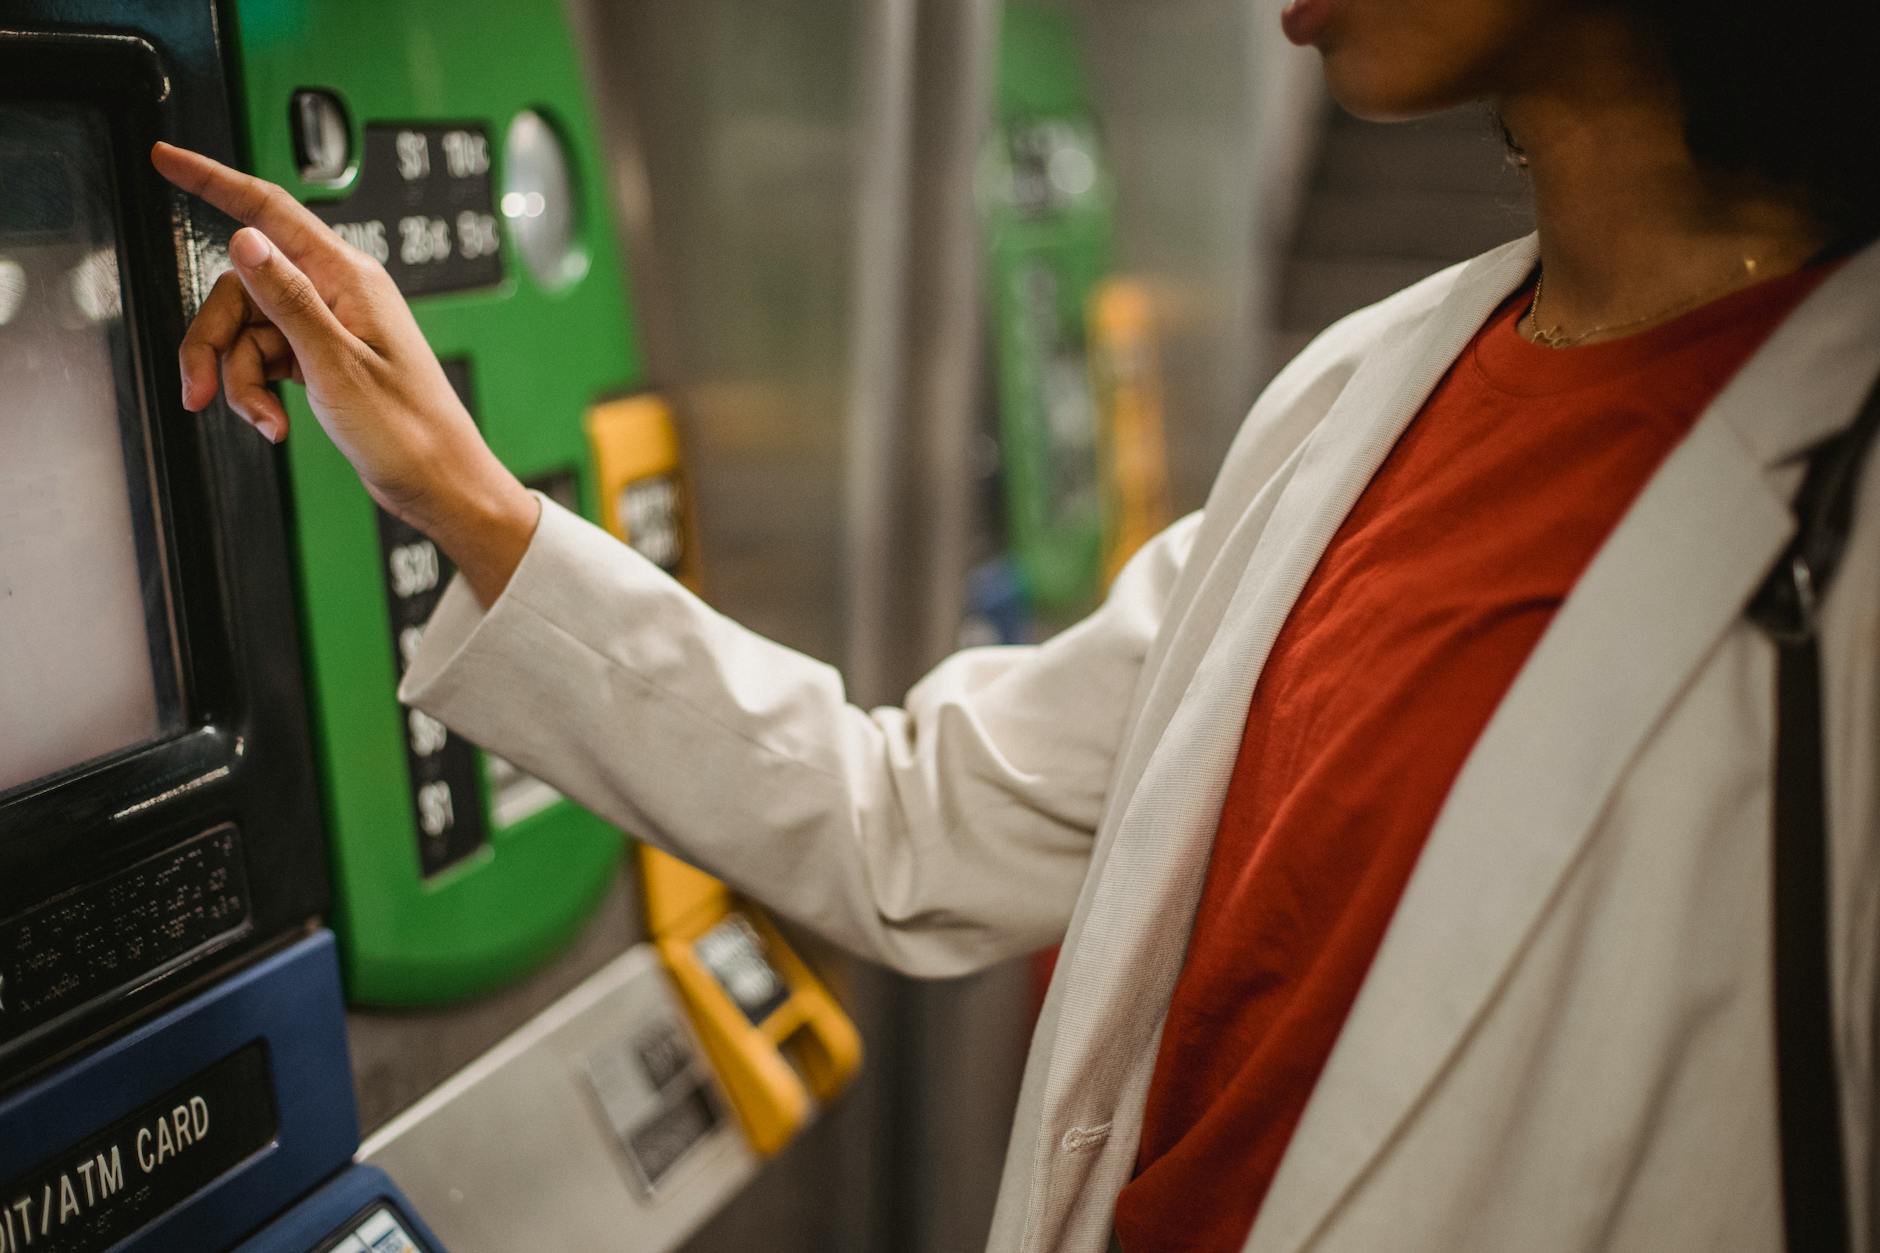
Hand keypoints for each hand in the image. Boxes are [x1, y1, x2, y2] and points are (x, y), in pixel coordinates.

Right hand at [152, 141, 537, 604]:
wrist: (438, 483)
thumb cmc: (409, 431)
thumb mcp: (336, 364)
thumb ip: (287, 299)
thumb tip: (246, 239)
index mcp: (348, 278)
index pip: (269, 210)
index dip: (212, 181)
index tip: (166, 159)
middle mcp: (337, 293)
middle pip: (239, 289)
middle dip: (214, 342)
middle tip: (203, 392)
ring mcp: (329, 326)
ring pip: (246, 331)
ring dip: (238, 379)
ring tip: (263, 420)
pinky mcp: (323, 357)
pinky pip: (264, 358)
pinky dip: (258, 391)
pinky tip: (275, 422)